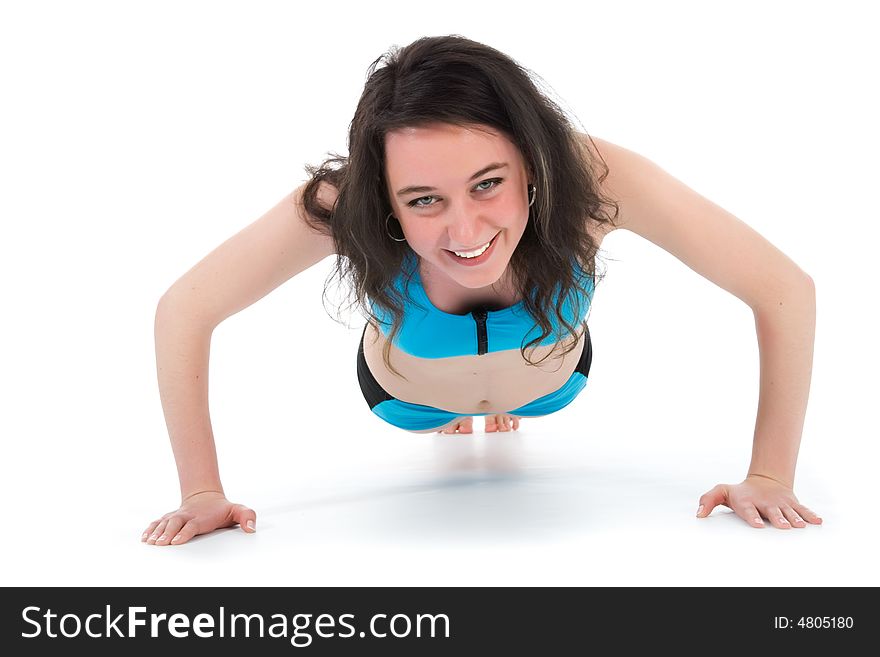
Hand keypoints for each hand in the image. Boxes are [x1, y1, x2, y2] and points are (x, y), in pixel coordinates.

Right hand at [141, 491, 256, 545]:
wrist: (205, 496)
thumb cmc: (221, 509)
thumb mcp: (237, 510)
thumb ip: (247, 516)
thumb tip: (251, 529)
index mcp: (201, 517)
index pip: (192, 525)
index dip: (184, 532)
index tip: (177, 541)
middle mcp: (187, 516)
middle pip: (175, 524)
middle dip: (167, 534)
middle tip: (161, 544)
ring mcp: (177, 516)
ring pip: (164, 523)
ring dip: (156, 533)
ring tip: (150, 542)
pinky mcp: (169, 518)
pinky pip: (158, 522)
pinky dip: (150, 529)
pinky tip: (145, 538)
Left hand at [695, 474, 822, 528]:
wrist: (765, 480)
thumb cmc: (740, 492)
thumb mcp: (722, 492)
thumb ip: (708, 500)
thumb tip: (698, 514)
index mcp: (748, 501)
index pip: (749, 510)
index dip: (753, 517)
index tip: (757, 524)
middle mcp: (765, 503)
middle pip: (772, 512)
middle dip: (777, 519)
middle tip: (782, 526)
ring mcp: (780, 504)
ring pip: (789, 512)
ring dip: (795, 519)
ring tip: (799, 526)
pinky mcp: (792, 504)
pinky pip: (802, 509)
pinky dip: (810, 515)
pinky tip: (818, 521)